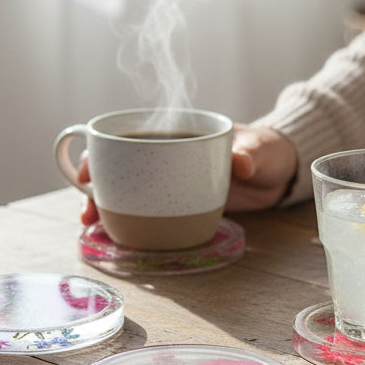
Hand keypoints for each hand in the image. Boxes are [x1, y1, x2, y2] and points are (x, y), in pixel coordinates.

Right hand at [74, 124, 298, 224]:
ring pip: (127, 189)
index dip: (102, 148)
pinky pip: (147, 210)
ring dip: (105, 205)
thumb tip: (238, 162)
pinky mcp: (177, 203)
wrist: (278, 173)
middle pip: (119, 164)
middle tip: (86, 208)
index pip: (131, 132)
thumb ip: (249, 154)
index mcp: (179, 129)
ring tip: (92, 226)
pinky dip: (128, 220)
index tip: (88, 168)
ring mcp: (168, 180)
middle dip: (94, 183)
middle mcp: (166, 153)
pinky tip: (115, 235)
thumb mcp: (260, 149)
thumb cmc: (267, 150)